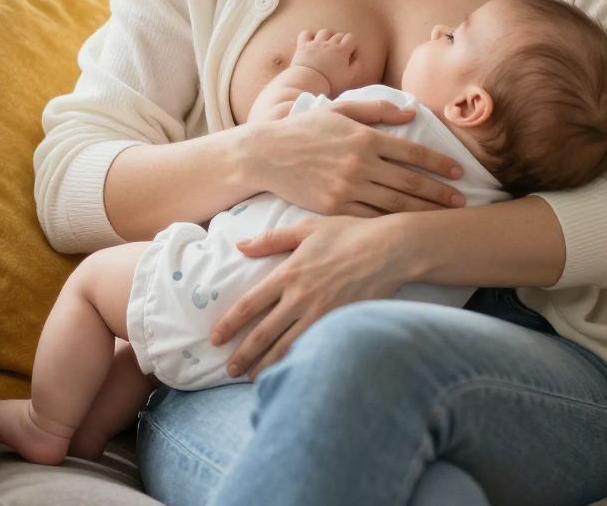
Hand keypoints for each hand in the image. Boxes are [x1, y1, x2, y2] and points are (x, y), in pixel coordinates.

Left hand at [210, 215, 412, 378]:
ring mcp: (321, 314)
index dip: (229, 324)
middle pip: (263, 333)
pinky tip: (289, 373)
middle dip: (243, 354)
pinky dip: (296, 363)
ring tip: (252, 378)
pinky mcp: (339, 324)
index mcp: (288, 273)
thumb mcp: (307, 229)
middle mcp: (300, 297)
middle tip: (229, 369)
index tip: (216, 338)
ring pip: (286, 347)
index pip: (249, 304)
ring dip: (265, 365)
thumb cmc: (350, 234)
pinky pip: (312, 348)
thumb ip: (271, 240)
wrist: (391, 250)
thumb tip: (239, 246)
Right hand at [242, 99, 465, 216]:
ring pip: (394, 203)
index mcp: (364, 137)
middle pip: (409, 182)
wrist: (266, 155)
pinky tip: (407, 230)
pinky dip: (392, 225)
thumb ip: (376, 109)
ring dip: (423, 211)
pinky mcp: (334, 208)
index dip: (438, 163)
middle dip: (439, 193)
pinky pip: (370, 219)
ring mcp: (347, 187)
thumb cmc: (303, 129)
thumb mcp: (339, 109)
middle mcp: (360, 163)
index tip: (458, 172)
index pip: (412, 151)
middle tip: (461, 201)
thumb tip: (410, 112)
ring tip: (444, 218)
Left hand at [290, 28, 357, 94]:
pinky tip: (311, 42)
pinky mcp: (303, 46)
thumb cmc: (330, 83)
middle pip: (338, 35)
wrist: (308, 84)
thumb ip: (355, 67)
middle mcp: (329, 44)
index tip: (350, 55)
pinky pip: (306, 33)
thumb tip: (356, 59)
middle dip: (341, 42)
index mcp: (341, 51)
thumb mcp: (348, 78)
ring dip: (327, 37)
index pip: (351, 37)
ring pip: (324, 32)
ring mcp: (315, 44)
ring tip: (326, 46)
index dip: (352, 45)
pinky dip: (309, 35)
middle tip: (338, 54)